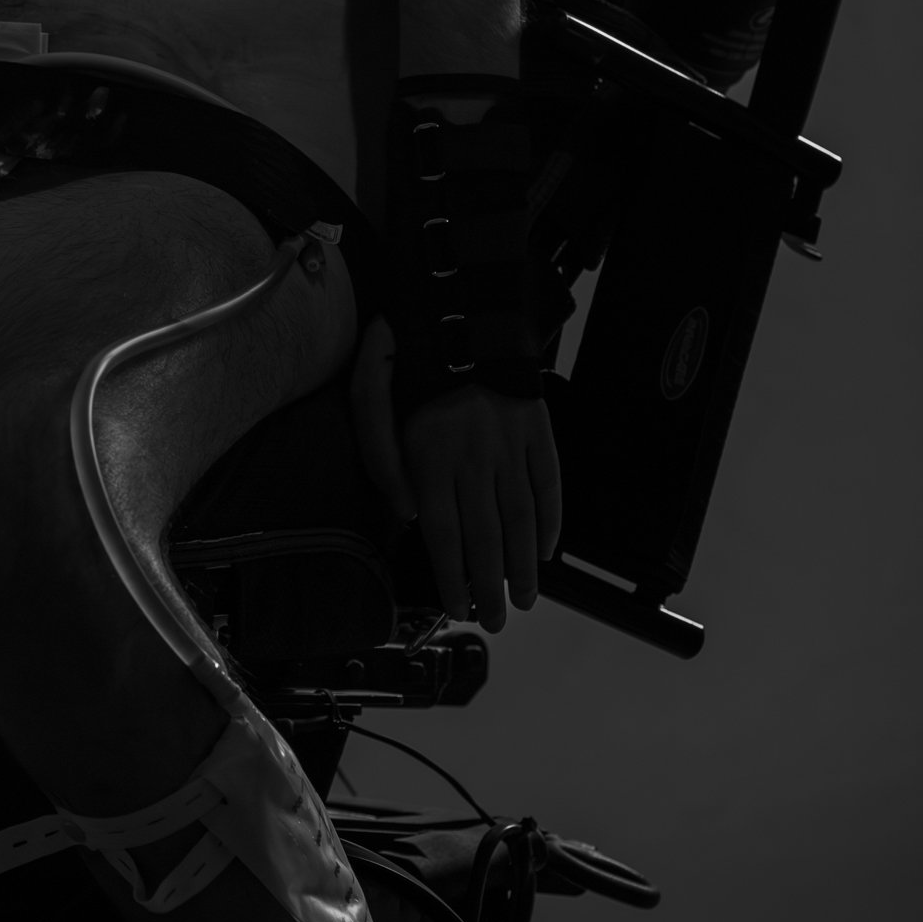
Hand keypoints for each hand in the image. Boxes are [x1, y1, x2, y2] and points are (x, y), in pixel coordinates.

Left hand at [350, 315, 562, 628]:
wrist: (466, 302)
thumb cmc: (410, 348)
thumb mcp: (370, 392)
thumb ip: (380, 454)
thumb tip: (407, 510)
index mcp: (432, 453)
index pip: (444, 534)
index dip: (452, 576)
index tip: (457, 607)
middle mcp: (475, 457)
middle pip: (485, 536)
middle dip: (490, 585)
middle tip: (496, 619)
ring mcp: (511, 445)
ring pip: (521, 518)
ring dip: (523, 564)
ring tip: (525, 597)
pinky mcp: (538, 429)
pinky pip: (549, 484)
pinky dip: (551, 520)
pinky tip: (546, 549)